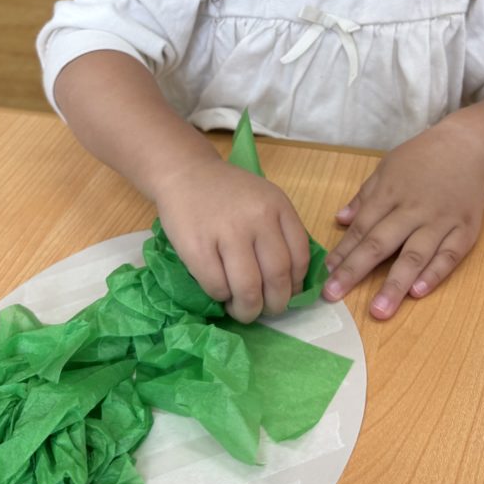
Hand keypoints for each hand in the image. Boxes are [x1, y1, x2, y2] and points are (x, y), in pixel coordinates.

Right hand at [153, 159, 310, 322]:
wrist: (184, 172)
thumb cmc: (227, 192)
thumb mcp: (263, 199)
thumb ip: (279, 232)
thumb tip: (290, 284)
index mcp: (278, 205)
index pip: (299, 256)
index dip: (296, 285)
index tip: (288, 294)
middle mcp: (257, 217)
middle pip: (277, 277)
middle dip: (275, 305)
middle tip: (267, 310)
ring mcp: (226, 231)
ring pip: (248, 288)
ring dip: (248, 310)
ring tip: (243, 310)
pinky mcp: (196, 246)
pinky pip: (217, 286)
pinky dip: (221, 297)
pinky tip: (220, 291)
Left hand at [322, 122, 483, 318]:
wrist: (469, 146)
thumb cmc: (423, 158)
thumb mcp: (387, 168)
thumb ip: (364, 197)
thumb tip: (339, 220)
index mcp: (390, 194)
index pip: (362, 228)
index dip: (343, 253)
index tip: (326, 276)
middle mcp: (413, 209)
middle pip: (381, 244)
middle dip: (355, 271)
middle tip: (334, 296)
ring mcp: (440, 221)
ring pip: (415, 255)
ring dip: (395, 284)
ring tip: (379, 310)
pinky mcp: (465, 230)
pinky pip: (449, 256)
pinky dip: (434, 274)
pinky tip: (418, 292)